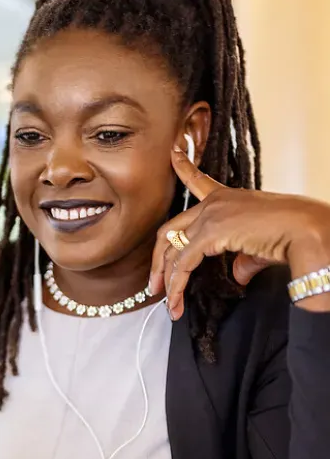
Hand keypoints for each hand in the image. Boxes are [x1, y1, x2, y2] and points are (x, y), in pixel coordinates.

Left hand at [149, 147, 329, 319]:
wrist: (304, 231)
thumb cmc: (290, 236)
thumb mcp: (258, 248)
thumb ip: (242, 260)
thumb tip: (237, 275)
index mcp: (226, 197)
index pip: (198, 181)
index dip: (183, 167)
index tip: (173, 153)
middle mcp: (214, 203)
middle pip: (170, 230)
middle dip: (159, 261)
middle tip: (154, 285)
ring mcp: (210, 215)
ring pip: (173, 250)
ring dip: (167, 281)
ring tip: (169, 304)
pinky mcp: (210, 232)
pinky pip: (184, 262)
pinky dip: (177, 285)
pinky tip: (176, 302)